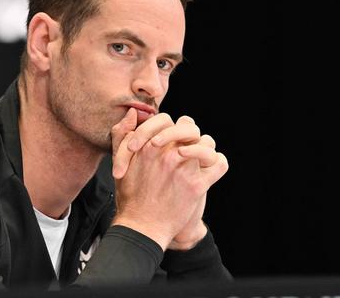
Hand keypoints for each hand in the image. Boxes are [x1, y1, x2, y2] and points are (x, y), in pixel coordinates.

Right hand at [110, 112, 228, 249]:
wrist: (141, 227)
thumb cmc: (130, 196)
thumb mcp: (120, 162)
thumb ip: (123, 135)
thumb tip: (134, 113)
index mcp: (149, 146)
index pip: (166, 120)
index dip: (166, 127)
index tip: (163, 140)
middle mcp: (167, 153)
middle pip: (189, 126)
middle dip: (188, 132)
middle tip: (185, 145)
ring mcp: (184, 168)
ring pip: (206, 143)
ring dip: (204, 148)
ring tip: (198, 158)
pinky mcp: (197, 185)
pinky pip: (219, 164)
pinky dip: (218, 164)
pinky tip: (210, 169)